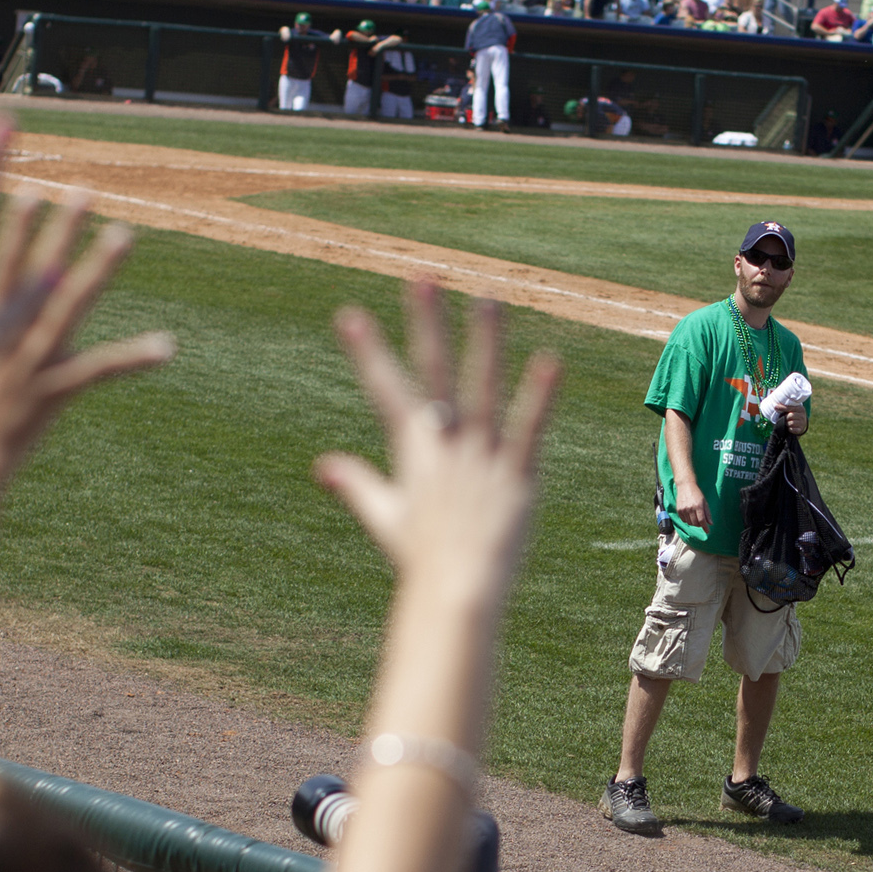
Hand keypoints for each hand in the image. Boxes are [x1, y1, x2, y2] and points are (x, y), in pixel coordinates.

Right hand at [0, 190, 173, 474]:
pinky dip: (135, 357)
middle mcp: (11, 332)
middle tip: (84, 190)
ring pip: (70, 302)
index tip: (30, 191)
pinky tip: (167, 347)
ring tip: (123, 233)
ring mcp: (34, 358)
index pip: (2, 266)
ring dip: (97, 266)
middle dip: (61, 229)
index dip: (16, 229)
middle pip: (39, 269)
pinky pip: (102, 368)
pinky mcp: (55, 389)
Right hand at [317, 283, 558, 587]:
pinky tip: (549, 360)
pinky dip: (537, 396)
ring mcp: (481, 457)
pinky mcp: (517, 475)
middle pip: (434, 373)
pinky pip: (527, 429)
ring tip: (487, 298)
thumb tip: (323, 467)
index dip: (367, 351)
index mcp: (412, 452)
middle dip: (426, 323)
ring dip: (485, 341)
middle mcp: (444, 445)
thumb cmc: (420, 560)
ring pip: (483, 387)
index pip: (385, 390)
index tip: (349, 314)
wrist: (457, 593)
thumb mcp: (385, 517)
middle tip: (422, 278)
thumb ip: (357, 485)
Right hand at [671, 483, 710, 530]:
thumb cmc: (697, 493)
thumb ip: (707, 513)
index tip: (708, 531)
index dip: (705, 527)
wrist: (685, 486)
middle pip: (695, 523)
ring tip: (695, 517)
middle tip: (701, 522)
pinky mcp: (679, 510)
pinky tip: (690, 515)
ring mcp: (684, 509)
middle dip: (699, 525)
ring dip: (693, 523)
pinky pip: (684, 520)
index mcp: (698, 506)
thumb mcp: (704, 502)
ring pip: (689, 523)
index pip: (702, 520)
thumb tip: (710, 523)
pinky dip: (688, 520)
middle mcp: (690, 509)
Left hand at [776, 401, 807, 435]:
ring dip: (787, 423)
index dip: (782, 407)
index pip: (790, 407)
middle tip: (785, 418)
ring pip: (791, 423)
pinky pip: (792, 429)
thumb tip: (775, 406)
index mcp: (800, 408)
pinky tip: (789, 428)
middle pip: (790, 415)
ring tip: (787, 423)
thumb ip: (785, 408)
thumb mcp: (791, 410)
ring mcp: (802, 423)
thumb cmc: (793, 416)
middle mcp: (802, 415)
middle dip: (785, 417)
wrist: (799, 425)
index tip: (775, 407)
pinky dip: (789, 429)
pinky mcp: (800, 430)